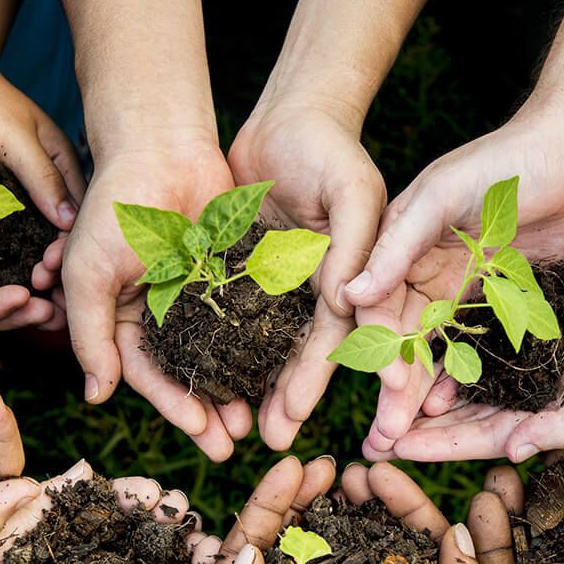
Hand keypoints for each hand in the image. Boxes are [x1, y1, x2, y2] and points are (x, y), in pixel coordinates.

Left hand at [0, 50, 84, 322]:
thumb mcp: (14, 138)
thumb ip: (41, 178)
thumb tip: (70, 224)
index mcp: (58, 169)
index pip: (75, 218)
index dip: (71, 251)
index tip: (59, 277)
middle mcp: (36, 189)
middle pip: (50, 239)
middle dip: (49, 271)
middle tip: (42, 298)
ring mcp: (7, 198)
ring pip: (22, 244)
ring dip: (22, 274)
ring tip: (21, 302)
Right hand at [61, 144, 254, 461]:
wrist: (161, 143)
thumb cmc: (115, 205)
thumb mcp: (89, 274)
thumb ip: (89, 335)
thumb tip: (96, 397)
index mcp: (124, 319)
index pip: (149, 376)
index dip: (175, 407)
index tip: (202, 434)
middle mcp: (162, 316)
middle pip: (187, 376)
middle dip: (209, 412)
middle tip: (233, 446)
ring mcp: (198, 298)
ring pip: (221, 355)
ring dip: (237, 389)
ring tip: (257, 422)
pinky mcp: (231, 276)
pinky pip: (248, 320)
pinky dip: (260, 348)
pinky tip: (278, 374)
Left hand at [229, 105, 386, 448]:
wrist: (284, 122)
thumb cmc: (329, 150)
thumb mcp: (353, 188)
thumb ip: (357, 240)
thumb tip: (346, 300)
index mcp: (349, 284)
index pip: (334, 341)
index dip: (315, 378)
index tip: (295, 414)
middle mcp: (315, 297)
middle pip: (298, 358)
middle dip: (284, 400)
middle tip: (268, 441)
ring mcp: (279, 290)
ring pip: (264, 350)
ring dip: (252, 389)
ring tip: (234, 429)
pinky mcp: (244, 277)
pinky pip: (230, 322)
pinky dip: (221, 351)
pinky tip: (206, 382)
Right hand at [351, 109, 563, 460]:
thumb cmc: (506, 161)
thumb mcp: (441, 195)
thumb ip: (396, 245)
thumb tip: (347, 295)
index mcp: (400, 252)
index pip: (377, 311)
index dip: (378, 350)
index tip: (389, 387)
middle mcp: (423, 278)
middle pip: (399, 345)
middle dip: (389, 392)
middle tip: (383, 437)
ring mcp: (459, 295)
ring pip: (431, 357)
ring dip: (417, 398)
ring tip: (405, 439)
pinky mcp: (495, 307)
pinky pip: (472, 352)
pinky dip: (458, 381)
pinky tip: (449, 411)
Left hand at [392, 174, 563, 461]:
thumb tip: (511, 455)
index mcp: (561, 404)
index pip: (488, 435)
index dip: (441, 446)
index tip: (393, 451)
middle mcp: (539, 379)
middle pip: (467, 412)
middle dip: (422, 427)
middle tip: (371, 437)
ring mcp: (529, 342)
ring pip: (464, 374)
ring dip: (425, 387)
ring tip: (381, 396)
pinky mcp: (520, 303)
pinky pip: (470, 330)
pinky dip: (442, 343)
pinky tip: (408, 348)